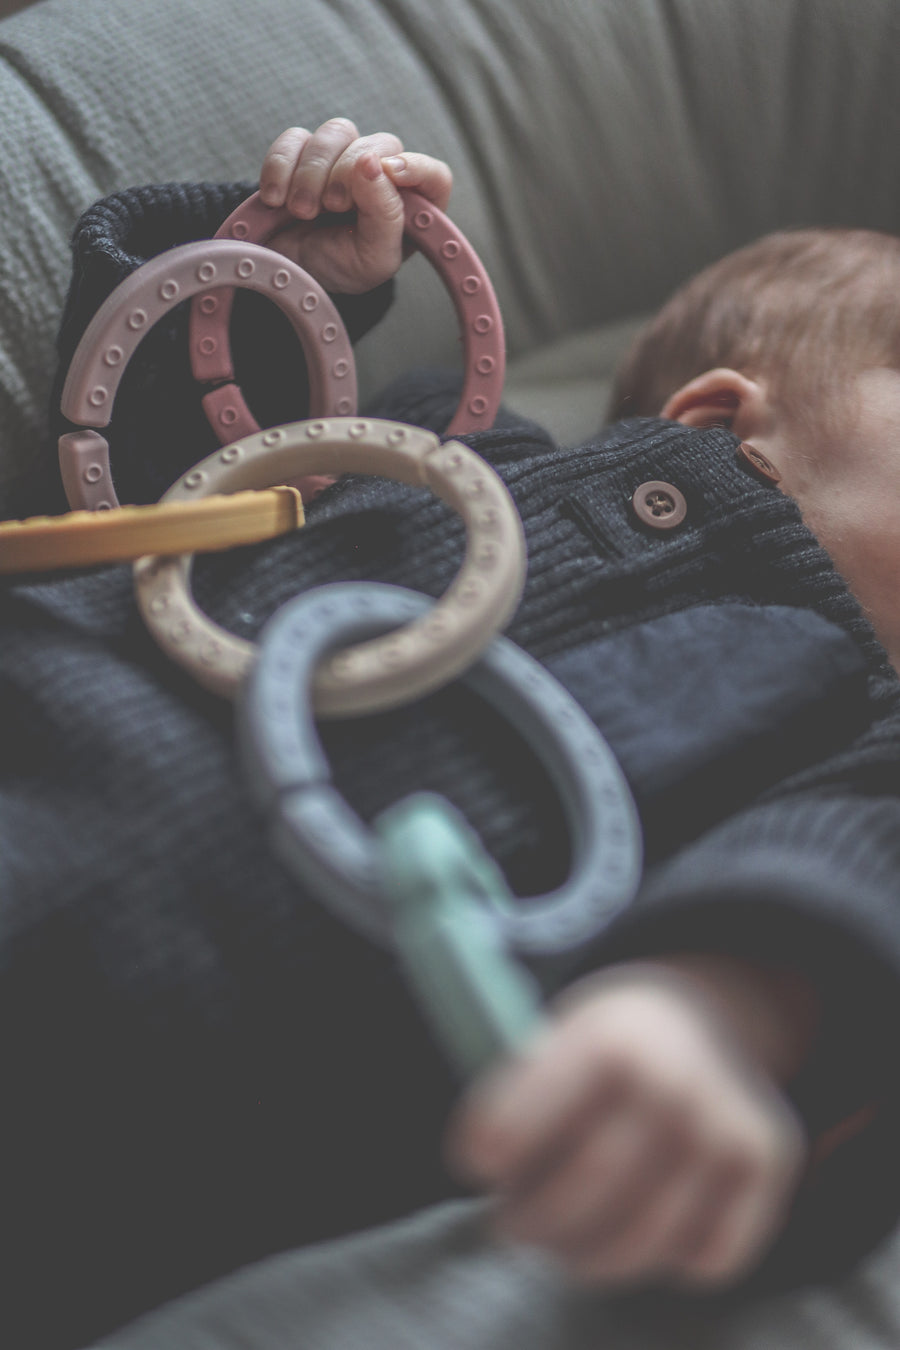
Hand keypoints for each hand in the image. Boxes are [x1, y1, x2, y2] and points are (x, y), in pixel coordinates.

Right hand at [258, 118, 452, 293]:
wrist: (287, 271)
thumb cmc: (339, 267)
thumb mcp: (372, 259)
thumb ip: (384, 215)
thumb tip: (374, 163)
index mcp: (410, 208)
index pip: (433, 174)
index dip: (416, 166)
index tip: (391, 172)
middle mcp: (382, 176)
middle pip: (381, 144)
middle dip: (349, 173)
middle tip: (331, 206)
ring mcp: (342, 158)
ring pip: (337, 132)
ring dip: (313, 171)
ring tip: (302, 209)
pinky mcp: (304, 152)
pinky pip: (295, 137)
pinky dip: (281, 166)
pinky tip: (277, 198)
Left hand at [445, 961, 808, 1288]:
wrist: (707, 1015)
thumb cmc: (610, 1040)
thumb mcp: (562, 1032)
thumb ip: (523, 1089)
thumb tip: (483, 1163)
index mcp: (608, 1037)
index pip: (530, 1115)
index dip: (492, 1150)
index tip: (475, 1166)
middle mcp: (674, 1080)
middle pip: (586, 1189)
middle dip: (533, 1221)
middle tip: (511, 1224)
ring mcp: (725, 1127)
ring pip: (643, 1239)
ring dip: (586, 1257)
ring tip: (562, 1243)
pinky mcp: (768, 1164)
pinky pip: (710, 1257)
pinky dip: (668, 1261)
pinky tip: (640, 1234)